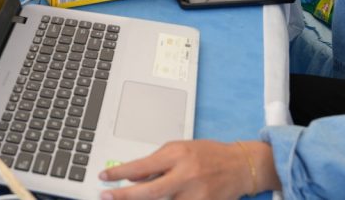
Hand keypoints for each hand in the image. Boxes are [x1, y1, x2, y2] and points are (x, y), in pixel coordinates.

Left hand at [99, 140, 274, 199]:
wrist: (240, 166)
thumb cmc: (207, 155)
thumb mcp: (178, 150)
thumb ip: (156, 163)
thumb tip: (132, 176)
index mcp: (177, 155)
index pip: (141, 166)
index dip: (119, 173)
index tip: (104, 177)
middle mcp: (186, 175)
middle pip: (149, 192)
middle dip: (124, 196)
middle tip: (105, 196)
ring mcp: (196, 195)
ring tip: (126, 198)